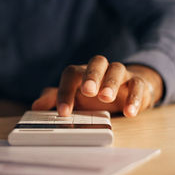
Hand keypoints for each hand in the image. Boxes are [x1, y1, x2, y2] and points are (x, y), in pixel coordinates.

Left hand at [32, 55, 163, 116]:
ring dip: (111, 83)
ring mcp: (121, 75)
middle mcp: (102, 69)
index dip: (65, 92)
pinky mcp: (138, 84)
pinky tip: (130, 112)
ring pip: (117, 70)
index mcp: (83, 72)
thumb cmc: (95, 96)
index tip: (63, 112)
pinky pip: (138, 86)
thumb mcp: (75, 99)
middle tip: (87, 91)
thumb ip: (55, 100)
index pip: (71, 74)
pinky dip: (135, 98)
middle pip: (97, 62)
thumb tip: (36, 106)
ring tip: (106, 99)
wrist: (126, 91)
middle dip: (91, 75)